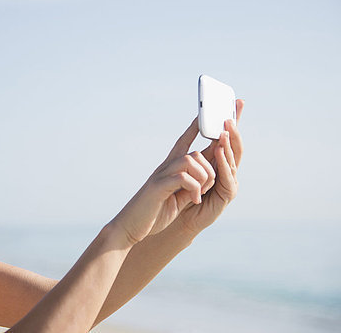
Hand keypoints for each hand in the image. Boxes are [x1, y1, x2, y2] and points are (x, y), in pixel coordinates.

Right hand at [109, 100, 243, 245]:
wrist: (130, 226)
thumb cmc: (154, 212)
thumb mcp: (177, 197)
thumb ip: (190, 185)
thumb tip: (205, 177)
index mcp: (170, 169)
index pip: (184, 141)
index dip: (195, 127)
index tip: (204, 113)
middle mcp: (165, 167)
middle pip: (196, 153)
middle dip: (210, 168)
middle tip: (207, 187)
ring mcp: (161, 175)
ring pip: (192, 160)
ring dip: (204, 177)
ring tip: (199, 194)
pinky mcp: (159, 187)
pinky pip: (184, 177)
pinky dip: (195, 189)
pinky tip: (193, 200)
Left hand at [177, 99, 243, 235]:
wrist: (176, 218)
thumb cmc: (179, 191)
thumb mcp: (187, 164)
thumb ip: (194, 147)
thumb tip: (198, 120)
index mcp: (217, 159)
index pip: (228, 136)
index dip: (233, 120)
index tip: (236, 101)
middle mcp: (226, 169)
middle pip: (234, 145)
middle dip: (234, 129)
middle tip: (229, 115)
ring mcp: (228, 181)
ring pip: (232, 159)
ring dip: (228, 144)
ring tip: (225, 131)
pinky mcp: (226, 195)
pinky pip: (227, 176)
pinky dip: (223, 163)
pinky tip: (219, 152)